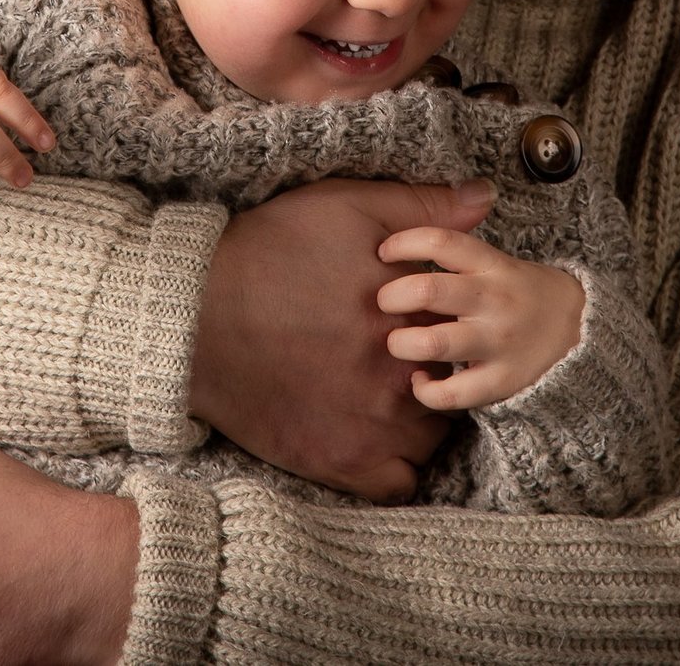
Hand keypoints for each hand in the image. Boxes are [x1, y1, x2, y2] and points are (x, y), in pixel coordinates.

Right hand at [188, 176, 493, 500]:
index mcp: (413, 315)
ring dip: (421, 417)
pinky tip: (373, 435)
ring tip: (386, 395)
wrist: (195, 312)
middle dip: (435, 369)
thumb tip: (485, 196)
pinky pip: (399, 482)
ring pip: (432, 435)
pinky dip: (395, 464)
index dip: (444, 323)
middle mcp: (403, 375)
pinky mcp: (341, 462)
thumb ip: (423, 207)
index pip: (462, 329)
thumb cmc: (271, 251)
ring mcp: (374, 425)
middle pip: (452, 384)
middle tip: (400, 356)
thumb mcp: (348, 207)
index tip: (421, 319)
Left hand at [376, 226, 586, 408]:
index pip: (441, 242)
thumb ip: (460, 245)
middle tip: (384, 301)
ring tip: (398, 341)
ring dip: (401, 342)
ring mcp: (497, 343)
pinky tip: (420, 379)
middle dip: (391, 295)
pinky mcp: (500, 383)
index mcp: (493, 266)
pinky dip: (425, 389)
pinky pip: (450, 394)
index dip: (404, 243)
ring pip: (432, 343)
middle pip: (428, 291)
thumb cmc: (526, 295)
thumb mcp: (502, 260)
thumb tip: (420, 216)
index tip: (384, 252)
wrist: (586, 336)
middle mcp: (494, 301)